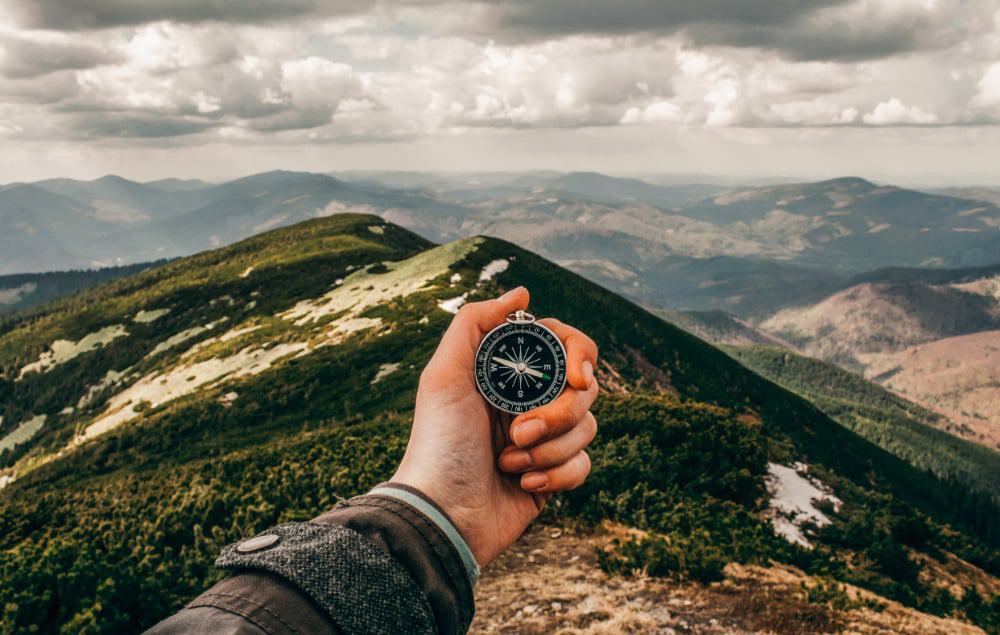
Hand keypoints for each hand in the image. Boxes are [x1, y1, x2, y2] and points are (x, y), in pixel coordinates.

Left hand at [392, 286, 598, 566]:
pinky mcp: (553, 476)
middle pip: (585, 389)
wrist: (443, 514)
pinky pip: (584, 465)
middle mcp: (528, 400)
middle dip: (557, 414)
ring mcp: (543, 439)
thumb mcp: (444, 375)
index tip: (577, 377)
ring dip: (550, 449)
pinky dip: (557, 476)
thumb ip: (475, 323)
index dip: (580, 357)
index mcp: (507, 373)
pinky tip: (524, 485)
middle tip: (518, 432)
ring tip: (509, 463)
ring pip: (587, 427)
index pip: (566, 346)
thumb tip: (522, 293)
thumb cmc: (439, 443)